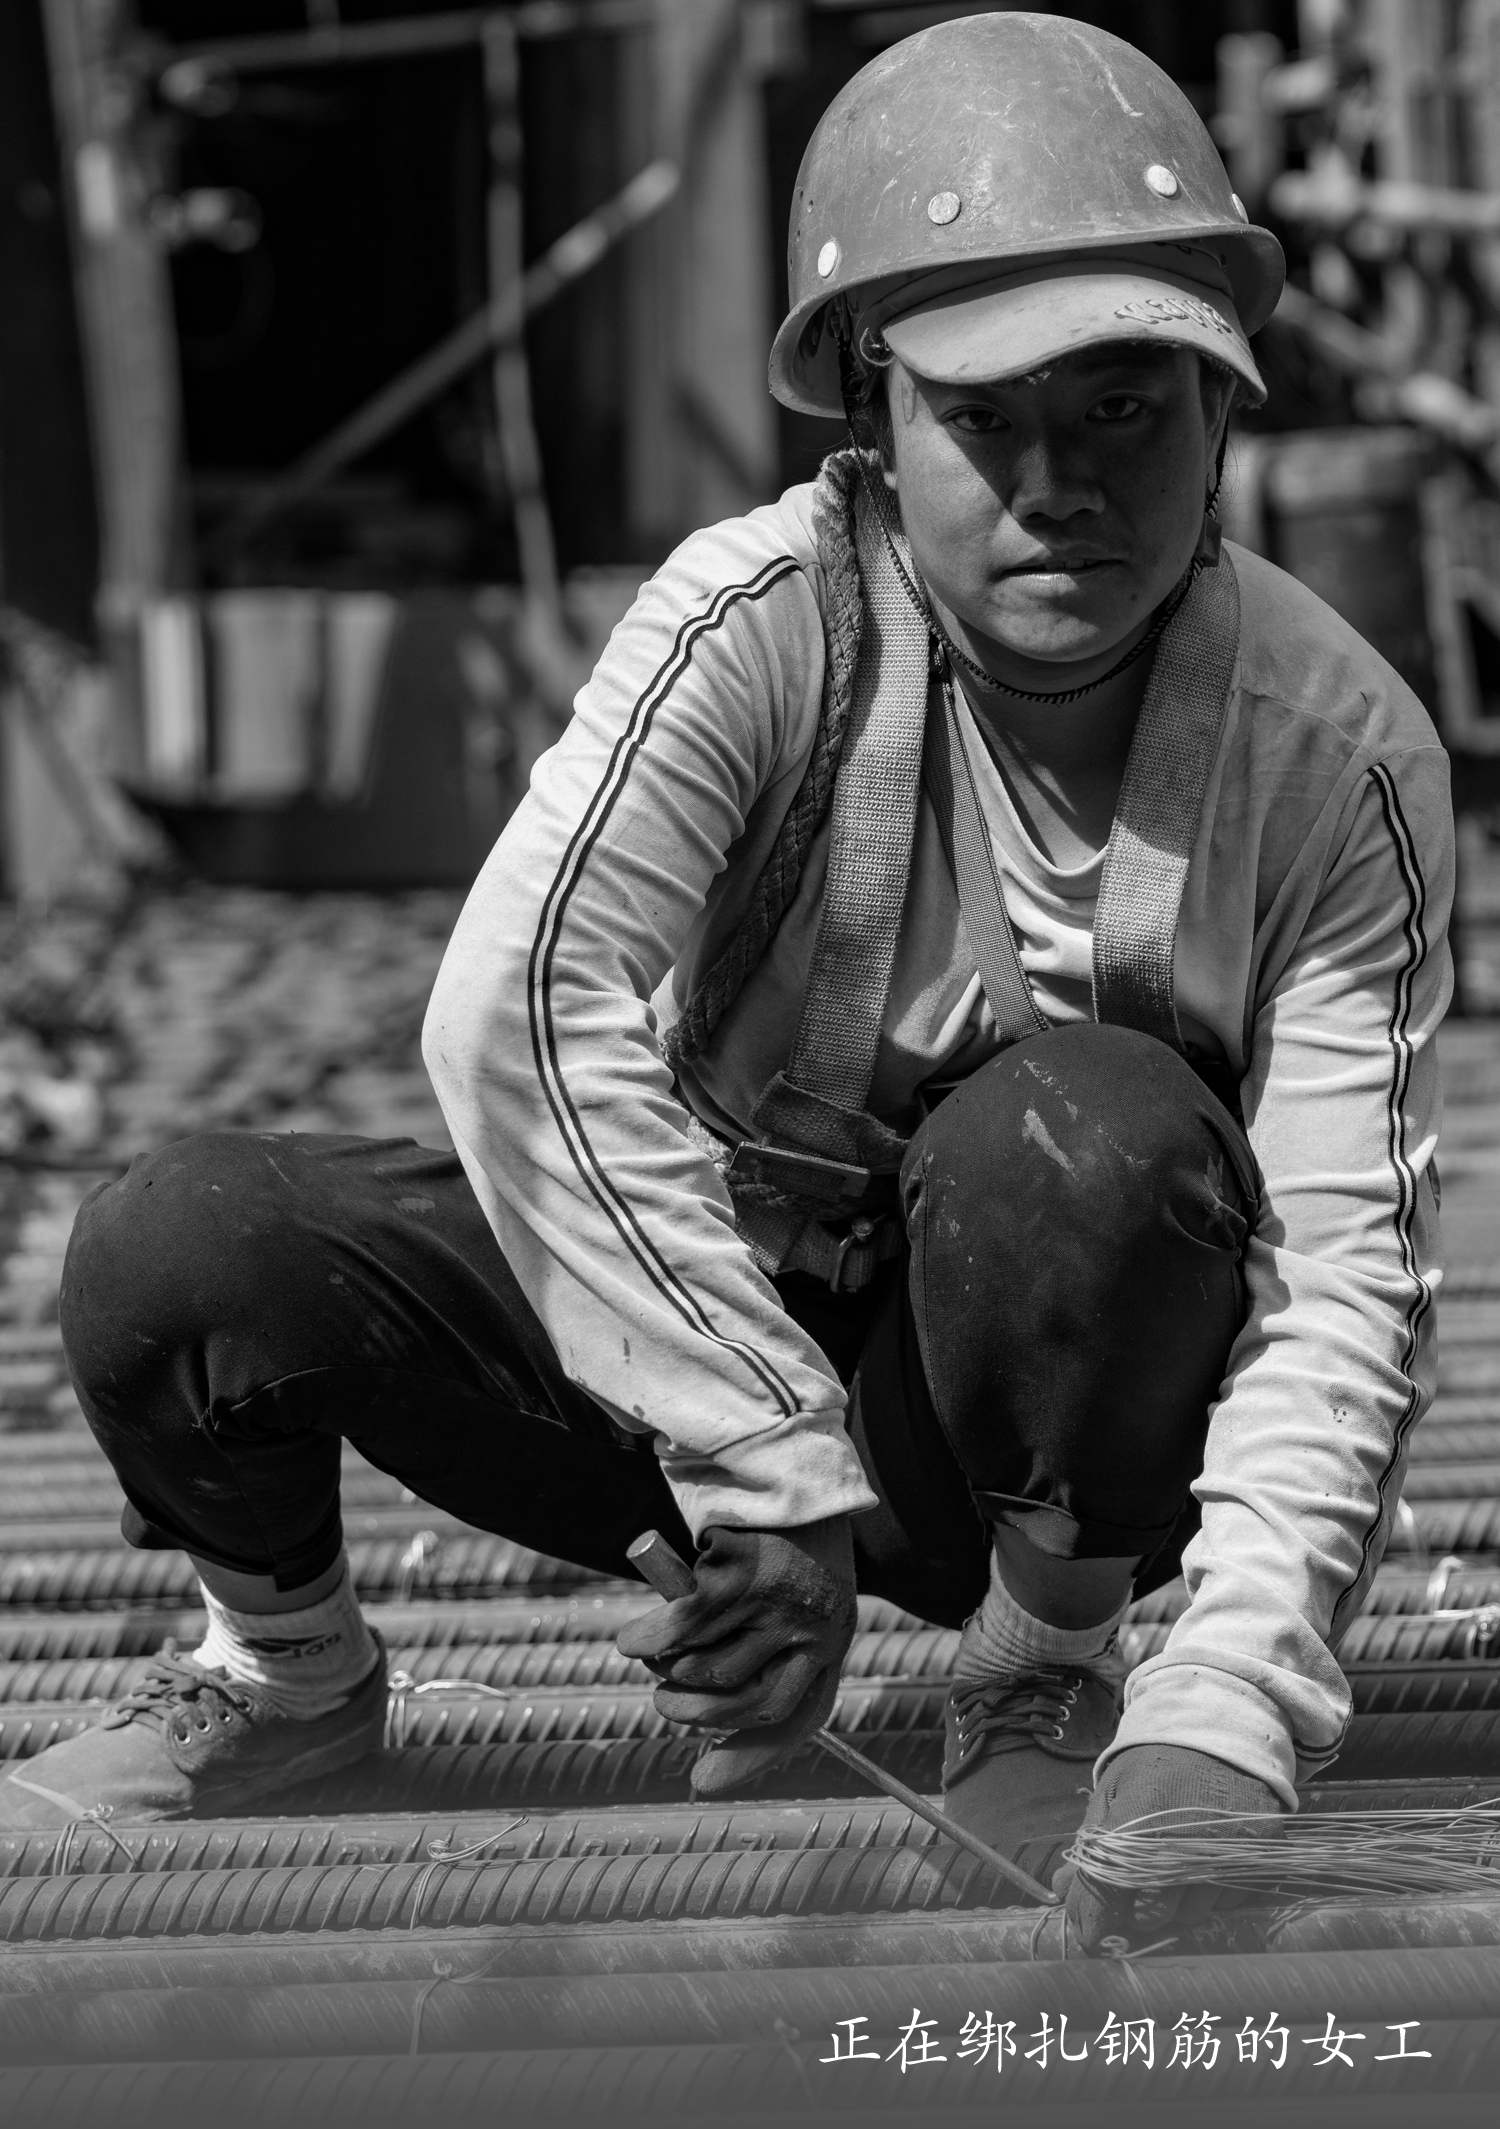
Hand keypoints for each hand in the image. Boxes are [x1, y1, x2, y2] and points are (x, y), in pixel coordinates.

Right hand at [616, 1516, 856, 1795]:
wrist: (789, 1468)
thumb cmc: (786, 1544)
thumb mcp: (798, 1602)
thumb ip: (769, 1656)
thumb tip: (708, 1741)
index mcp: (832, 1640)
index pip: (799, 1718)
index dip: (749, 1758)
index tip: (700, 1781)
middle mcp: (815, 1630)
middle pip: (750, 1702)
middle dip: (696, 1713)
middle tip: (665, 1701)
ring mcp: (781, 1606)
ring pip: (710, 1669)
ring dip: (671, 1673)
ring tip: (656, 1659)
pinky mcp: (742, 1577)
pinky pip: (684, 1627)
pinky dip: (650, 1639)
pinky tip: (632, 1642)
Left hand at [1056, 1743, 1282, 1954]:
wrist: (1217, 1726)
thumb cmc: (1155, 1763)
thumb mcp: (1112, 1793)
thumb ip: (1090, 1846)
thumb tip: (1060, 1890)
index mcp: (1135, 1828)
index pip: (1105, 1898)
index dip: (1092, 1923)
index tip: (1089, 1936)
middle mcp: (1181, 1848)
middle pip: (1150, 1916)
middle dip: (1136, 1911)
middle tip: (1135, 1890)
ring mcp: (1226, 1853)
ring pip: (1191, 1913)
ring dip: (1176, 1903)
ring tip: (1172, 1868)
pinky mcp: (1259, 1854)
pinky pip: (1229, 1900)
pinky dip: (1212, 1891)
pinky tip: (1205, 1861)